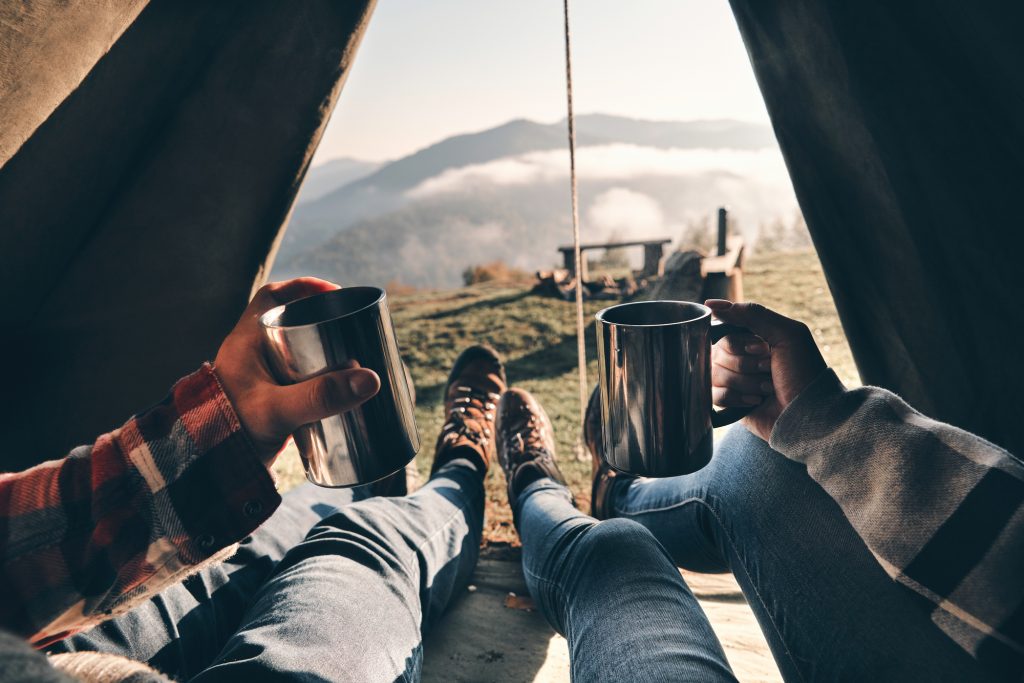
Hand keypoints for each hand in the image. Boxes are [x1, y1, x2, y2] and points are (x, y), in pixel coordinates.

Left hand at [215, 278, 380, 465]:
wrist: (210, 476)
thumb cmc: (232, 434)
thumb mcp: (279, 411)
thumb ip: (321, 396)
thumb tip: (370, 379)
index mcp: (245, 343)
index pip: (271, 298)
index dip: (303, 287)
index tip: (335, 293)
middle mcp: (252, 356)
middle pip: (290, 322)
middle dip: (323, 320)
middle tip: (354, 327)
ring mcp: (262, 381)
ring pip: (297, 352)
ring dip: (325, 351)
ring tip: (356, 354)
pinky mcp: (272, 404)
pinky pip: (299, 379)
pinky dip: (321, 379)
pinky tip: (342, 389)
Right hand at [705, 300, 826, 440]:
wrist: (809, 415)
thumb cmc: (804, 373)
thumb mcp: (787, 334)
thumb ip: (752, 314)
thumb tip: (712, 304)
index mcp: (754, 338)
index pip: (725, 331)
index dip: (740, 342)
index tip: (763, 349)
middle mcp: (742, 357)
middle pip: (717, 353)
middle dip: (746, 364)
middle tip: (769, 370)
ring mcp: (735, 380)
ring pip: (715, 374)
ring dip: (745, 382)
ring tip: (767, 389)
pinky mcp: (731, 403)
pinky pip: (714, 395)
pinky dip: (736, 398)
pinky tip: (755, 402)